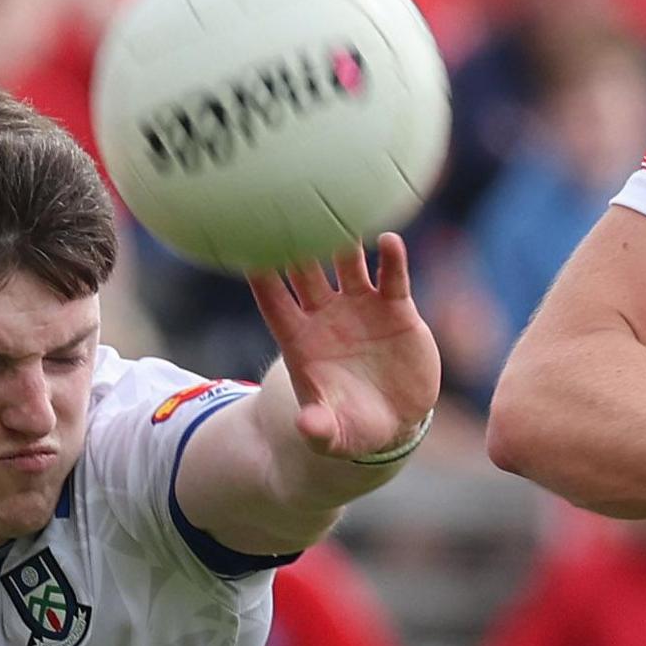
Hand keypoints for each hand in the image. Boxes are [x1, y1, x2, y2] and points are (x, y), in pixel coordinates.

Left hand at [248, 236, 438, 460]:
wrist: (394, 423)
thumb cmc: (351, 426)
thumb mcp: (334, 434)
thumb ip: (319, 429)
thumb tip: (306, 428)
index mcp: (299, 340)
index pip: (274, 303)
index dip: (262, 280)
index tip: (249, 253)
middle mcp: (325, 315)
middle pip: (305, 272)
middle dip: (297, 244)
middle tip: (289, 211)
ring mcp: (360, 306)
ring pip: (348, 264)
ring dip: (343, 241)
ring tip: (340, 216)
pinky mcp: (395, 308)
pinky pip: (392, 278)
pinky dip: (392, 259)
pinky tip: (389, 241)